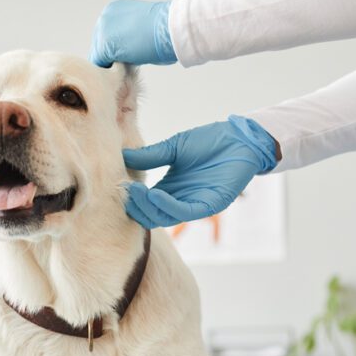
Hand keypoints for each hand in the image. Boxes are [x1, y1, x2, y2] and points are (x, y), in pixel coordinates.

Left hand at [89, 0, 175, 67]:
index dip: (115, 48)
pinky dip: (110, 71)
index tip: (127, 55)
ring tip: (129, 64)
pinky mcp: (103, 46)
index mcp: (115, 9)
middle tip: (127, 63)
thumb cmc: (166, 29)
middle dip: (111, 56)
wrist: (171, 27)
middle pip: (99, 45)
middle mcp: (105, 17)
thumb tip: (125, 52)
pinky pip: (100, 64)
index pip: (105, 35)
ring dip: (111, 63)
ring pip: (98, 55)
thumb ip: (129, 36)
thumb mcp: (142, 27)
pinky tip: (125, 68)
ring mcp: (102, 31)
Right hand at [124, 116, 278, 228]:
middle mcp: (179, 200)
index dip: (130, 198)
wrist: (239, 138)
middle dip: (135, 205)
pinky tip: (153, 194)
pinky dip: (166, 205)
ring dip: (147, 206)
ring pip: (163, 217)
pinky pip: (183, 212)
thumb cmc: (210, 141)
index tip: (116, 184)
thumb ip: (150, 156)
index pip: (144, 203)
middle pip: (150, 215)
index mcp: (169, 189)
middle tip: (122, 191)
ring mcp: (194, 205)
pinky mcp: (209, 206)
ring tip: (134, 191)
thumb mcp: (174, 147)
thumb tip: (121, 157)